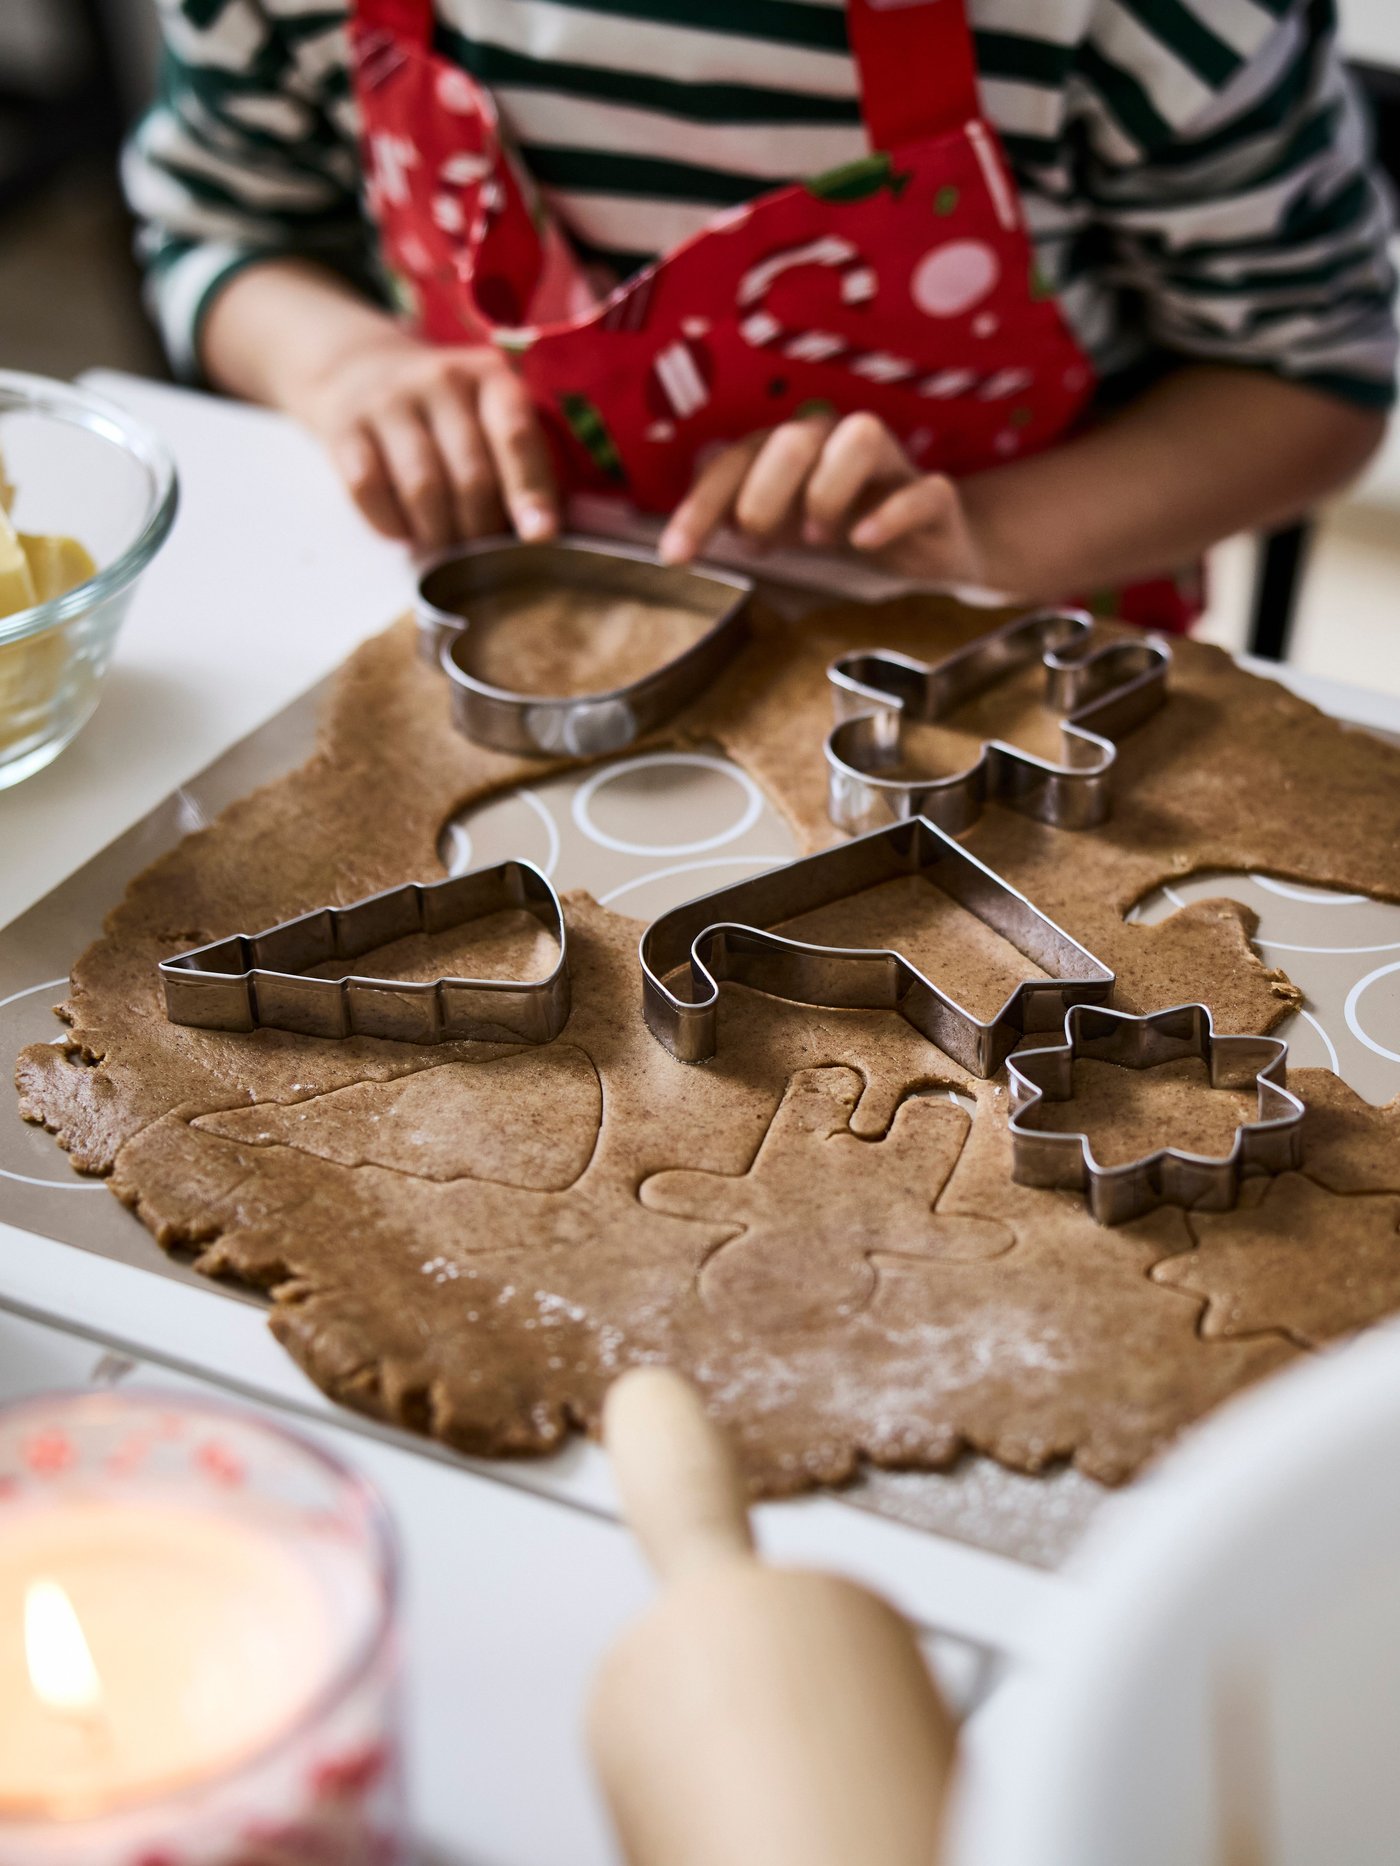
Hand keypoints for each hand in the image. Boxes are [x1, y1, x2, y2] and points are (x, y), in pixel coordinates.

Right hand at [293, 329, 558, 550]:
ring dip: (438, 535)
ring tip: (444, 550)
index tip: (539, 536)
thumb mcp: (492, 418)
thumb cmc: (448, 417)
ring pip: (422, 488)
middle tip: (481, 554)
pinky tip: (404, 532)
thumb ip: (526, 467)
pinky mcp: (344, 427)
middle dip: (480, 529)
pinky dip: (391, 525)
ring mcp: (388, 400)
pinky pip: (369, 490)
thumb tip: (545, 535)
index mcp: (491, 377)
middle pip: (470, 475)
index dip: (529, 490)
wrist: (360, 370)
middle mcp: (440, 379)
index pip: (516, 436)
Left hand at [657, 412, 988, 586]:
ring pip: (863, 437)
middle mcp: (838, 443)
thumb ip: (738, 524)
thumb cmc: (843, 525)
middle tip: (760, 540)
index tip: (676, 556)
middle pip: (794, 438)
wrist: (927, 543)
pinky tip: (864, 542)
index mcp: (793, 448)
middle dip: (764, 492)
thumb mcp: (783, 526)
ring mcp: (891, 467)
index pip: (738, 459)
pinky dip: (891, 515)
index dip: (702, 506)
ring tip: (818, 539)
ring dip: (828, 488)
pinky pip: (924, 491)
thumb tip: (678, 544)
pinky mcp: (934, 498)